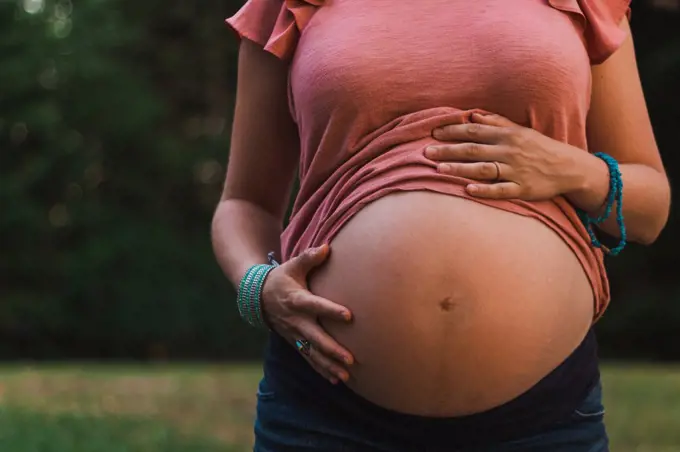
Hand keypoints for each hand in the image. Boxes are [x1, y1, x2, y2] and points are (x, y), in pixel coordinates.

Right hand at [261, 244, 353, 384]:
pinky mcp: (294, 342)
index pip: (316, 306)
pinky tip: (336, 379)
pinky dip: (321, 369)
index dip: (332, 310)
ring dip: (328, 365)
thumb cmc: (281, 278)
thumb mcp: (293, 266)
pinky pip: (308, 358)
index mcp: (297, 300)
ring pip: (312, 352)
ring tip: (346, 376)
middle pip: (315, 337)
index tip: (349, 316)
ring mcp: (294, 334)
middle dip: (332, 349)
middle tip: (350, 358)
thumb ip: (310, 257)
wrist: (257, 297)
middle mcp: (296, 320)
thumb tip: (327, 247)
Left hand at [424, 113, 586, 200]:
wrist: (569, 168)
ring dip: (460, 168)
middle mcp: (509, 152)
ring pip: (483, 169)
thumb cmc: (540, 148)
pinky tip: (468, 190)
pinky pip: (501, 190)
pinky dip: (484, 189)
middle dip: (448, 150)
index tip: (433, 133)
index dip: (453, 131)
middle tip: (426, 152)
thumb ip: (495, 123)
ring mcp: (515, 171)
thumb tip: (472, 116)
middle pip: (473, 150)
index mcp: (507, 135)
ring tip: (439, 169)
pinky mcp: (522, 189)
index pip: (474, 132)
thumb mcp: (520, 131)